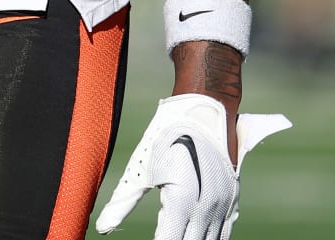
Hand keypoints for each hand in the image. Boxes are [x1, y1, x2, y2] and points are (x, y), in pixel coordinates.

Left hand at [96, 94, 289, 239]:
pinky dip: (208, 238)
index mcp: (182, 200)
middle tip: (162, 237)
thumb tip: (103, 227)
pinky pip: (223, 231)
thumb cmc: (168, 134)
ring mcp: (222, 204)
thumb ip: (123, 202)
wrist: (205, 107)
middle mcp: (206, 207)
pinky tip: (195, 235)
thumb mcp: (141, 167)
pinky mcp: (232, 198)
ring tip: (176, 234)